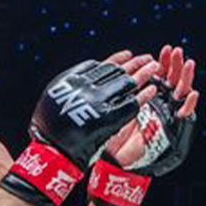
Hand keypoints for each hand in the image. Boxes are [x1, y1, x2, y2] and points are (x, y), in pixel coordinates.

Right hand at [0, 57, 156, 205]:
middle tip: (148, 59)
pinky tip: (153, 89)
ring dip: (144, 73)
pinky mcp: (111, 118)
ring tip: (155, 67)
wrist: (53, 150)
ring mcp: (100, 101)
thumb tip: (94, 70)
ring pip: (128, 83)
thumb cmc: (50, 126)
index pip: (103, 65)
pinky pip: (133, 103)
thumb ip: (74, 83)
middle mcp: (88, 87)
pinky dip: (144, 95)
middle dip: (136, 64)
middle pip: (118, 71)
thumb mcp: (56, 95)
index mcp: (73, 79)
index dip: (118, 60)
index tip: (129, 55)